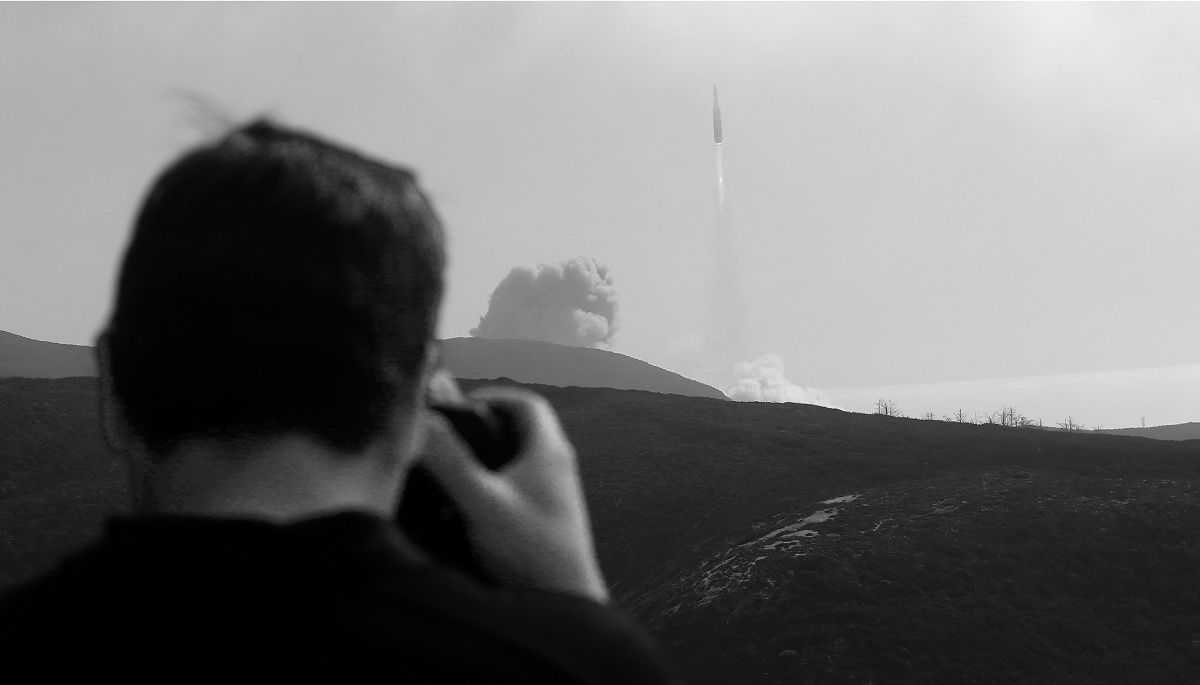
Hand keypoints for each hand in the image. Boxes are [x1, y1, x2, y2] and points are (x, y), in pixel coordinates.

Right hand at [416, 372, 608, 603]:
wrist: (568, 605)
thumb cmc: (532, 551)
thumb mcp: (482, 503)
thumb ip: (450, 462)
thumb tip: (422, 420)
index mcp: (548, 451)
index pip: (526, 403)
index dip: (490, 398)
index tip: (458, 409)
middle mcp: (556, 467)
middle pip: (520, 430)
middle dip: (481, 430)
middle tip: (447, 440)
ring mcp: (554, 494)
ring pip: (517, 461)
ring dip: (485, 460)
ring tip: (450, 473)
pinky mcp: (547, 519)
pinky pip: (518, 488)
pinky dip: (492, 487)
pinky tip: (467, 510)